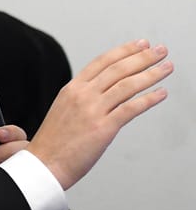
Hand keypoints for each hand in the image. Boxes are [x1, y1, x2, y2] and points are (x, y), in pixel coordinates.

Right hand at [27, 39, 171, 189]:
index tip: (141, 45)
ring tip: (166, 67)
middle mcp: (82, 95)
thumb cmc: (52, 143)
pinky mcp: (103, 128)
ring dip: (151, 73)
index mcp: (71, 89)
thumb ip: (81, 99)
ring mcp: (92, 111)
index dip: (124, 51)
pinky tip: (161, 93)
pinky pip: (131, 108)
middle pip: (118, 69)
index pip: (102, 62)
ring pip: (128, 85)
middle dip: (143, 57)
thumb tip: (103, 93)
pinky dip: (149, 99)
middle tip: (160, 51)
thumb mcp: (63, 111)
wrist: (43, 164)